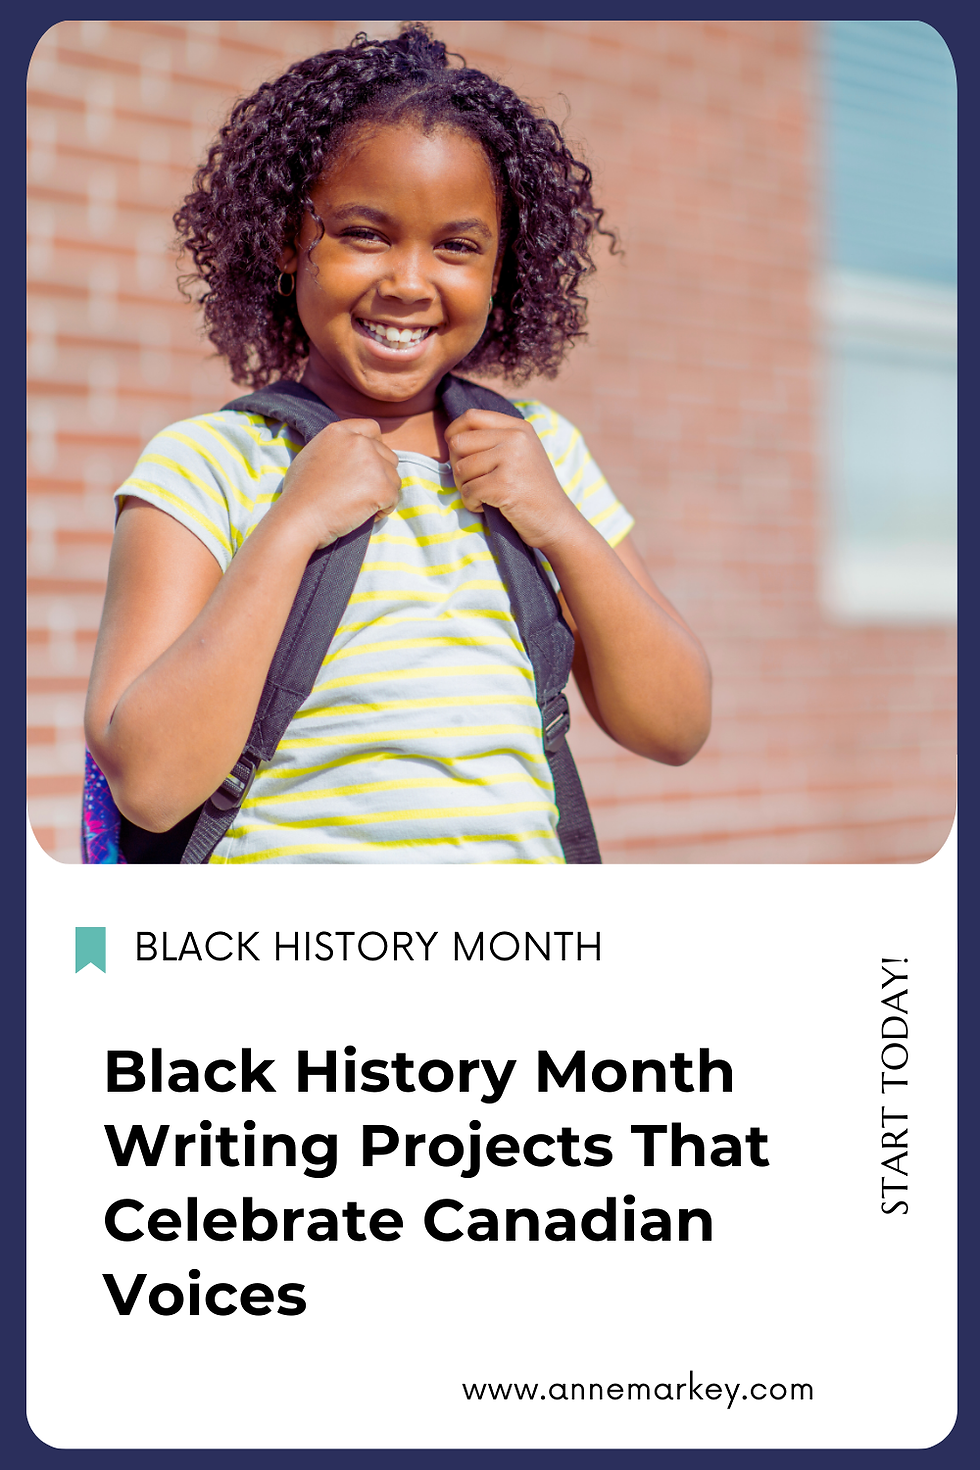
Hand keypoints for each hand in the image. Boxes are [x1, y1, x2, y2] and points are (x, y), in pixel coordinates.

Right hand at [275, 418, 401, 549]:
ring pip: (394, 478)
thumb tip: (350, 453)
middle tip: (361, 493)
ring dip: (383, 493)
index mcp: (340, 431)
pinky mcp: (382, 486)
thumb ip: (336, 447)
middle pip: (388, 455)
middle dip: (380, 474)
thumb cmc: (300, 493)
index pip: (372, 429)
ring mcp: (373, 463)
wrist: (300, 517)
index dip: (375, 446)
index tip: (369, 463)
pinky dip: (383, 510)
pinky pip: (394, 499)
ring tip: (359, 505)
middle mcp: (359, 442)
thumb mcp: (313, 454)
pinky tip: (363, 515)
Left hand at [444, 409, 576, 549]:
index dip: (453, 433)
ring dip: (464, 487)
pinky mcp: (504, 485)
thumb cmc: (532, 490)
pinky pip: (468, 491)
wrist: (556, 521)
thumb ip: (494, 439)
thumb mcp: (521, 454)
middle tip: (471, 482)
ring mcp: (511, 461)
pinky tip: (486, 507)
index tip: (456, 452)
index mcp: (518, 428)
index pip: (471, 417)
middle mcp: (516, 438)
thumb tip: (451, 436)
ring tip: (482, 496)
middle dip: (457, 466)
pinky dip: (471, 503)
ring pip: (460, 468)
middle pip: (459, 443)